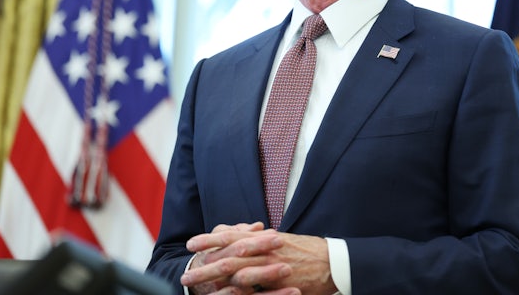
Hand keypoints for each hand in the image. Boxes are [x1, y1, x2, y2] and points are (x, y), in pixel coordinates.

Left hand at [180, 223, 336, 294]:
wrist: (333, 261)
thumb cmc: (306, 251)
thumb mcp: (279, 239)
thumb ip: (257, 237)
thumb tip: (235, 231)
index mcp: (265, 238)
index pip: (233, 236)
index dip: (210, 239)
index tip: (191, 243)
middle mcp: (267, 250)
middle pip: (229, 255)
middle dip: (205, 263)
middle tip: (185, 271)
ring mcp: (273, 267)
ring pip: (238, 272)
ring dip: (214, 278)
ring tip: (195, 285)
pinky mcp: (281, 284)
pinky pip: (257, 289)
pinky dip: (239, 292)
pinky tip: (225, 294)